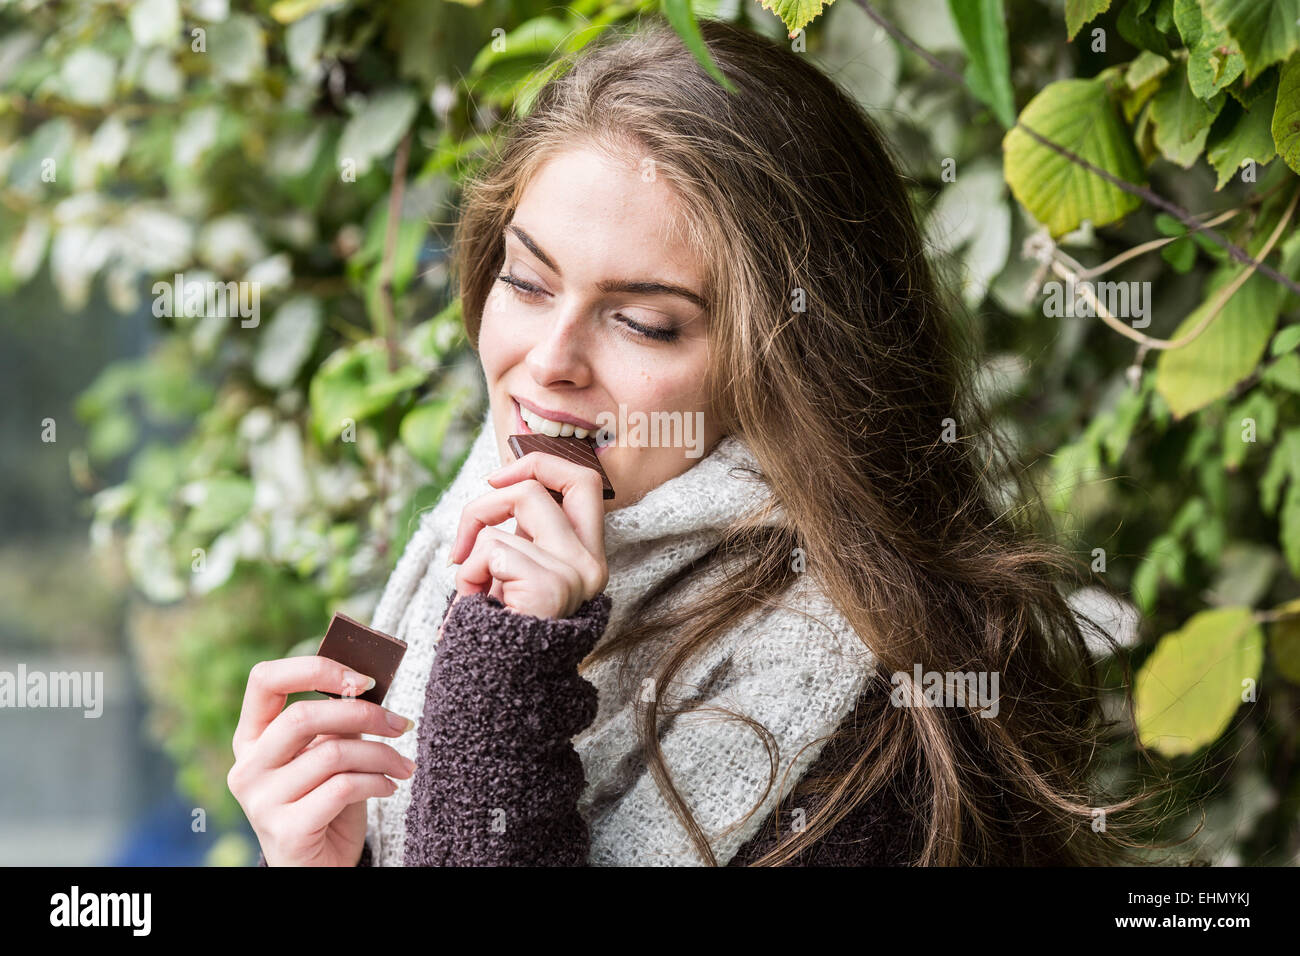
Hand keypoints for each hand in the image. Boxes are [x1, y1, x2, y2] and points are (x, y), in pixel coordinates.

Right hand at [228, 655, 415, 866]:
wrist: (321, 868)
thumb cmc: (327, 805)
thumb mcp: (330, 756)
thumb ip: (337, 723)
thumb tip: (365, 686)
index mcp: (251, 738)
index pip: (265, 680)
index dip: (315, 669)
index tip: (362, 679)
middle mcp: (247, 768)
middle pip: (302, 716)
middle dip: (364, 714)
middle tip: (401, 724)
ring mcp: (260, 802)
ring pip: (332, 753)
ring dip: (382, 755)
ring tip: (402, 765)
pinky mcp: (285, 831)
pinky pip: (343, 788)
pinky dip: (377, 782)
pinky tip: (389, 787)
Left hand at [447, 450, 608, 619]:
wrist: (498, 690)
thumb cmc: (499, 632)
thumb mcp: (514, 573)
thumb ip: (520, 534)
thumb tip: (502, 480)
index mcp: (586, 557)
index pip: (582, 482)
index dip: (540, 463)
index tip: (498, 479)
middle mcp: (590, 564)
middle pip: (565, 475)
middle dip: (517, 472)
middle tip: (485, 492)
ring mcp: (575, 574)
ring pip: (517, 504)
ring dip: (476, 541)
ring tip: (472, 587)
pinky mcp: (550, 586)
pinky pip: (492, 548)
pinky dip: (469, 573)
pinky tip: (475, 604)